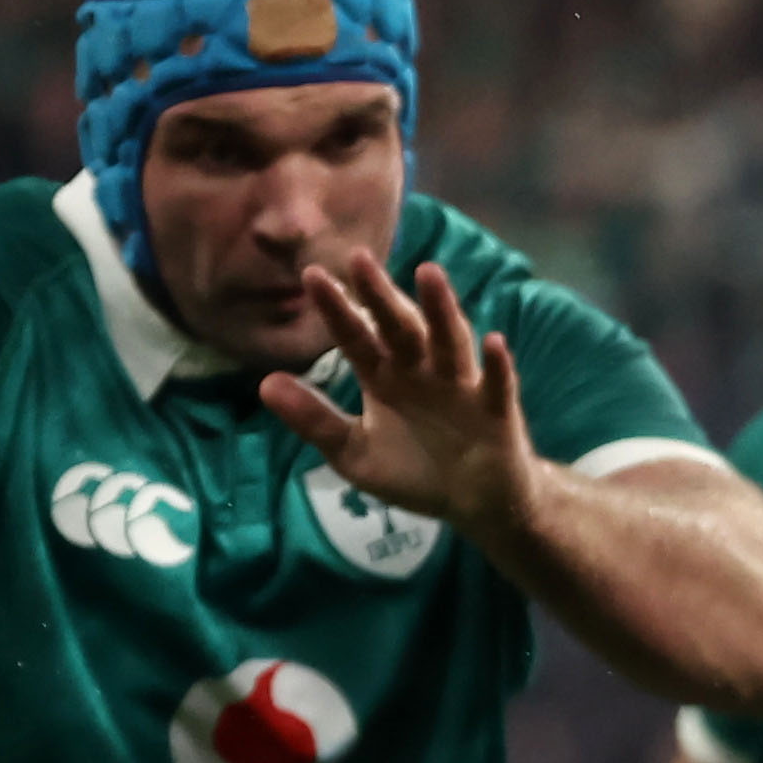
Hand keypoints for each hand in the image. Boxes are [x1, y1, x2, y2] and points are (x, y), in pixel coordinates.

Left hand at [261, 248, 540, 534]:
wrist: (475, 504)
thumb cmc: (416, 472)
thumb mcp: (354, 452)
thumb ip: (314, 419)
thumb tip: (264, 384)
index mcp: (385, 376)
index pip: (356, 337)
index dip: (336, 309)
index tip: (311, 276)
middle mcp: (421, 371)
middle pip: (399, 327)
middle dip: (381, 295)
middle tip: (359, 258)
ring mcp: (460, 387)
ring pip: (449, 342)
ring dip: (441, 309)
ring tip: (430, 274)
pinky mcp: (495, 412)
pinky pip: (496, 385)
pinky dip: (497, 365)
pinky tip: (494, 342)